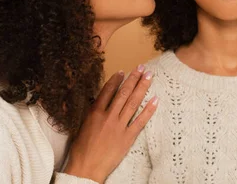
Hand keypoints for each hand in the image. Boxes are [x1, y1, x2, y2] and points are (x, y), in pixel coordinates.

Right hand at [63, 66, 157, 182]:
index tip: (123, 71)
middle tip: (142, 68)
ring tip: (150, 76)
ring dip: (142, 88)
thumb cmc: (81, 149)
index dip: (116, 80)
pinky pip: (140, 121)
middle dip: (133, 79)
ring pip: (133, 103)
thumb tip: (99, 100)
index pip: (107, 91)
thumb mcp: (82, 126)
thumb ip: (92, 112)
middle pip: (123, 93)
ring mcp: (119, 126)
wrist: (86, 168)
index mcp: (95, 113)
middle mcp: (108, 117)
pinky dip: (149, 110)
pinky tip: (155, 100)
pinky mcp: (127, 137)